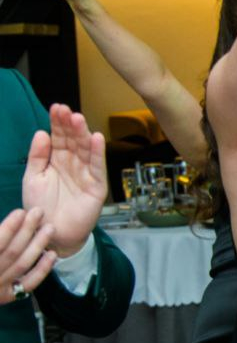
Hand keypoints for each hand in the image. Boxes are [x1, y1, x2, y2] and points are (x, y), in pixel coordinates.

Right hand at [0, 209, 56, 304]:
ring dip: (38, 245)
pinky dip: (42, 269)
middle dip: (26, 230)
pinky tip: (52, 254)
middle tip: (39, 212)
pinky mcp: (8, 296)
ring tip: (50, 229)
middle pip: (11, 252)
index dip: (9, 227)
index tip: (21, 212)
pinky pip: (29, 283)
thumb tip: (12, 222)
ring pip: (22, 264)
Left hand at [22, 105, 107, 256]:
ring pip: (85, 149)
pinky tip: (95, 138)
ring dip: (82, 134)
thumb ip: (37, 157)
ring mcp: (86, 173)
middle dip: (69, 124)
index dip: (57, 123)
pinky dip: (97, 152)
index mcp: (57, 160)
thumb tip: (41, 133)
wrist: (51, 234)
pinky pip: (97, 166)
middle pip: (73, 140)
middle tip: (65, 110)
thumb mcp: (32, 179)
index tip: (55, 108)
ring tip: (78, 118)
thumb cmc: (41, 207)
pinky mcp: (97, 186)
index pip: (59, 137)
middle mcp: (73, 164)